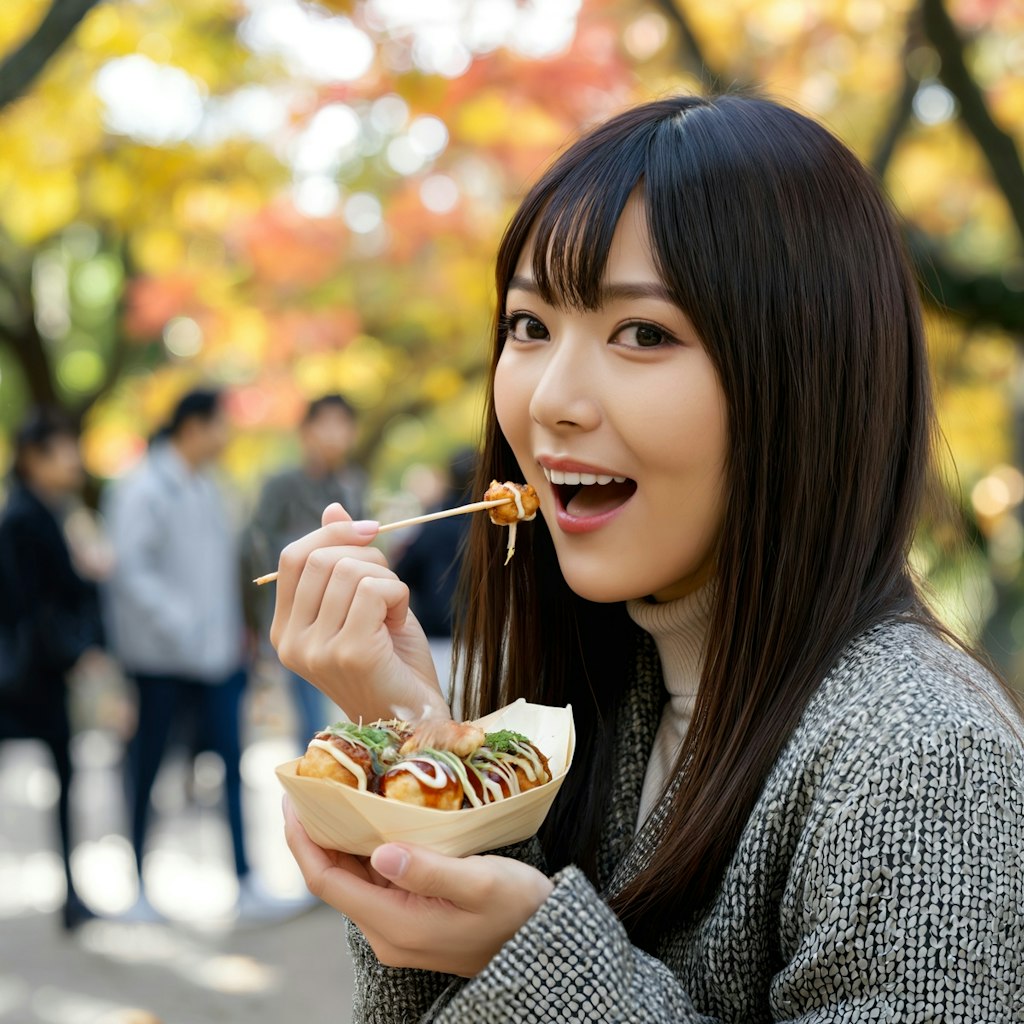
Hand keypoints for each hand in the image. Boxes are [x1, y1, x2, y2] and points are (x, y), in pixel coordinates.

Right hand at [269, 502, 448, 722]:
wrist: (415, 718)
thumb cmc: (391, 662)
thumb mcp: (363, 604)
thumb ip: (342, 560)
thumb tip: (332, 507)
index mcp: (286, 630)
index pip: (292, 557)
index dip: (332, 533)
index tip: (370, 531)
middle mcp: (291, 643)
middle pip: (321, 559)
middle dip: (367, 557)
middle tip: (389, 585)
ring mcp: (316, 651)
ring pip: (350, 572)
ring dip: (387, 580)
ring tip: (394, 612)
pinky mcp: (348, 654)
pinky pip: (373, 591)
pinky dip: (398, 595)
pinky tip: (399, 623)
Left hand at [284, 798, 553, 976]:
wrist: (545, 942)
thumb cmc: (518, 909)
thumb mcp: (481, 882)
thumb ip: (429, 870)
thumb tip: (379, 852)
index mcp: (397, 924)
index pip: (328, 882)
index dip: (303, 841)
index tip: (292, 801)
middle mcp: (388, 932)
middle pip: (334, 879)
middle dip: (314, 834)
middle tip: (309, 787)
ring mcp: (398, 928)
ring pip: (353, 878)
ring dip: (337, 839)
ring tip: (332, 794)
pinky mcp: (411, 918)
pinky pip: (374, 881)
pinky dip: (362, 848)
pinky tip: (368, 819)